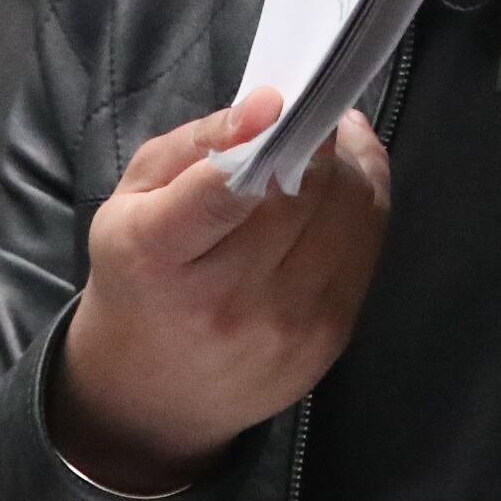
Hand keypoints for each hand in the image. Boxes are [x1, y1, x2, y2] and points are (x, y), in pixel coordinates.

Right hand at [49, 91, 391, 492]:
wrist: (153, 397)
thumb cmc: (139, 279)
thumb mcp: (131, 201)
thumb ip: (196, 145)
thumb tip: (267, 105)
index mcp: (157, 255)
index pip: (223, 190)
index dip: (262, 138)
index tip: (280, 103)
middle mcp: (226, 300)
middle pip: (304, 193)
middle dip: (317, 139)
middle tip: (311, 111)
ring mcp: (286, 326)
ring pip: (351, 213)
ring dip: (349, 166)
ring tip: (329, 145)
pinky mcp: (330, 340)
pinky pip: (369, 246)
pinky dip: (364, 203)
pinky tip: (341, 185)